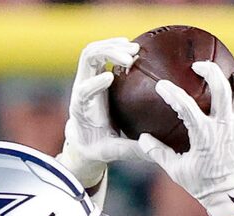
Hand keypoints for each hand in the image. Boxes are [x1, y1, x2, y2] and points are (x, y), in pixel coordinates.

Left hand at [60, 37, 143, 190]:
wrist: (84, 139)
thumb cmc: (97, 146)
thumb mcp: (112, 152)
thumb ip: (129, 151)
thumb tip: (153, 151)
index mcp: (81, 110)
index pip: (82, 92)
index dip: (94, 83)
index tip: (110, 76)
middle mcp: (80, 89)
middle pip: (87, 61)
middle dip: (108, 53)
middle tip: (131, 57)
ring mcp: (87, 78)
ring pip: (92, 51)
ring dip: (113, 46)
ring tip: (135, 49)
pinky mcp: (95, 72)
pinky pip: (101, 51)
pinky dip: (115, 45)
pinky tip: (133, 48)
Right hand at [139, 62, 233, 215]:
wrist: (233, 198)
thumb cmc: (203, 186)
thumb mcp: (177, 170)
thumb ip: (159, 153)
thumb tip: (142, 139)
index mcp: (204, 134)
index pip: (184, 105)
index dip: (170, 93)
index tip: (162, 86)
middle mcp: (225, 125)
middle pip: (221, 86)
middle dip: (209, 71)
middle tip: (200, 66)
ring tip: (232, 76)